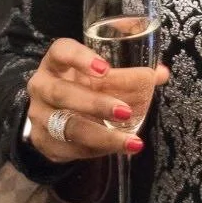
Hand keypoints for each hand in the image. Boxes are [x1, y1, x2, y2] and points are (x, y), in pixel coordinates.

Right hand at [23, 37, 168, 163]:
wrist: (51, 115)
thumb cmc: (81, 86)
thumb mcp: (98, 75)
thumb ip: (128, 73)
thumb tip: (161, 73)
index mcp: (56, 63)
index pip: (60, 52)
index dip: (80, 58)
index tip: (105, 68)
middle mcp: (42, 86)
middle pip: (62, 92)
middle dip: (95, 103)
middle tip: (125, 111)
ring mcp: (40, 116)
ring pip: (67, 126)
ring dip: (102, 136)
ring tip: (132, 141)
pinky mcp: (44, 142)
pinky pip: (71, 149)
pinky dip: (98, 150)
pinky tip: (119, 149)